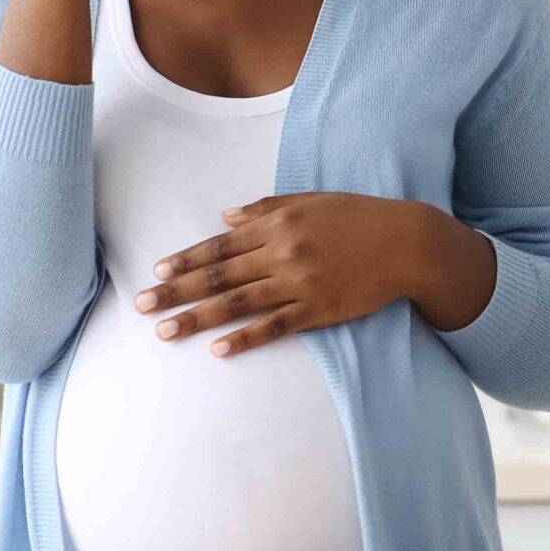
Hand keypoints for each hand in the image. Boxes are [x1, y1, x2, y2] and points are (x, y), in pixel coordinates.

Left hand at [131, 193, 495, 356]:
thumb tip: (227, 217)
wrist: (408, 243)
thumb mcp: (312, 201)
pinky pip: (275, 327)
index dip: (187, 259)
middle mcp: (284, 251)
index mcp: (280, 222)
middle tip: (140, 304)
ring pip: (238, 302)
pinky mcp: (319, 309)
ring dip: (197, 317)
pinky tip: (219, 349)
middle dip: (175, 290)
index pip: (221, 244)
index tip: (158, 271)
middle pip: (219, 274)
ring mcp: (301, 282)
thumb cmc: (361, 217)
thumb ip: (268, 207)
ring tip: (164, 331)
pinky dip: (245, 338)